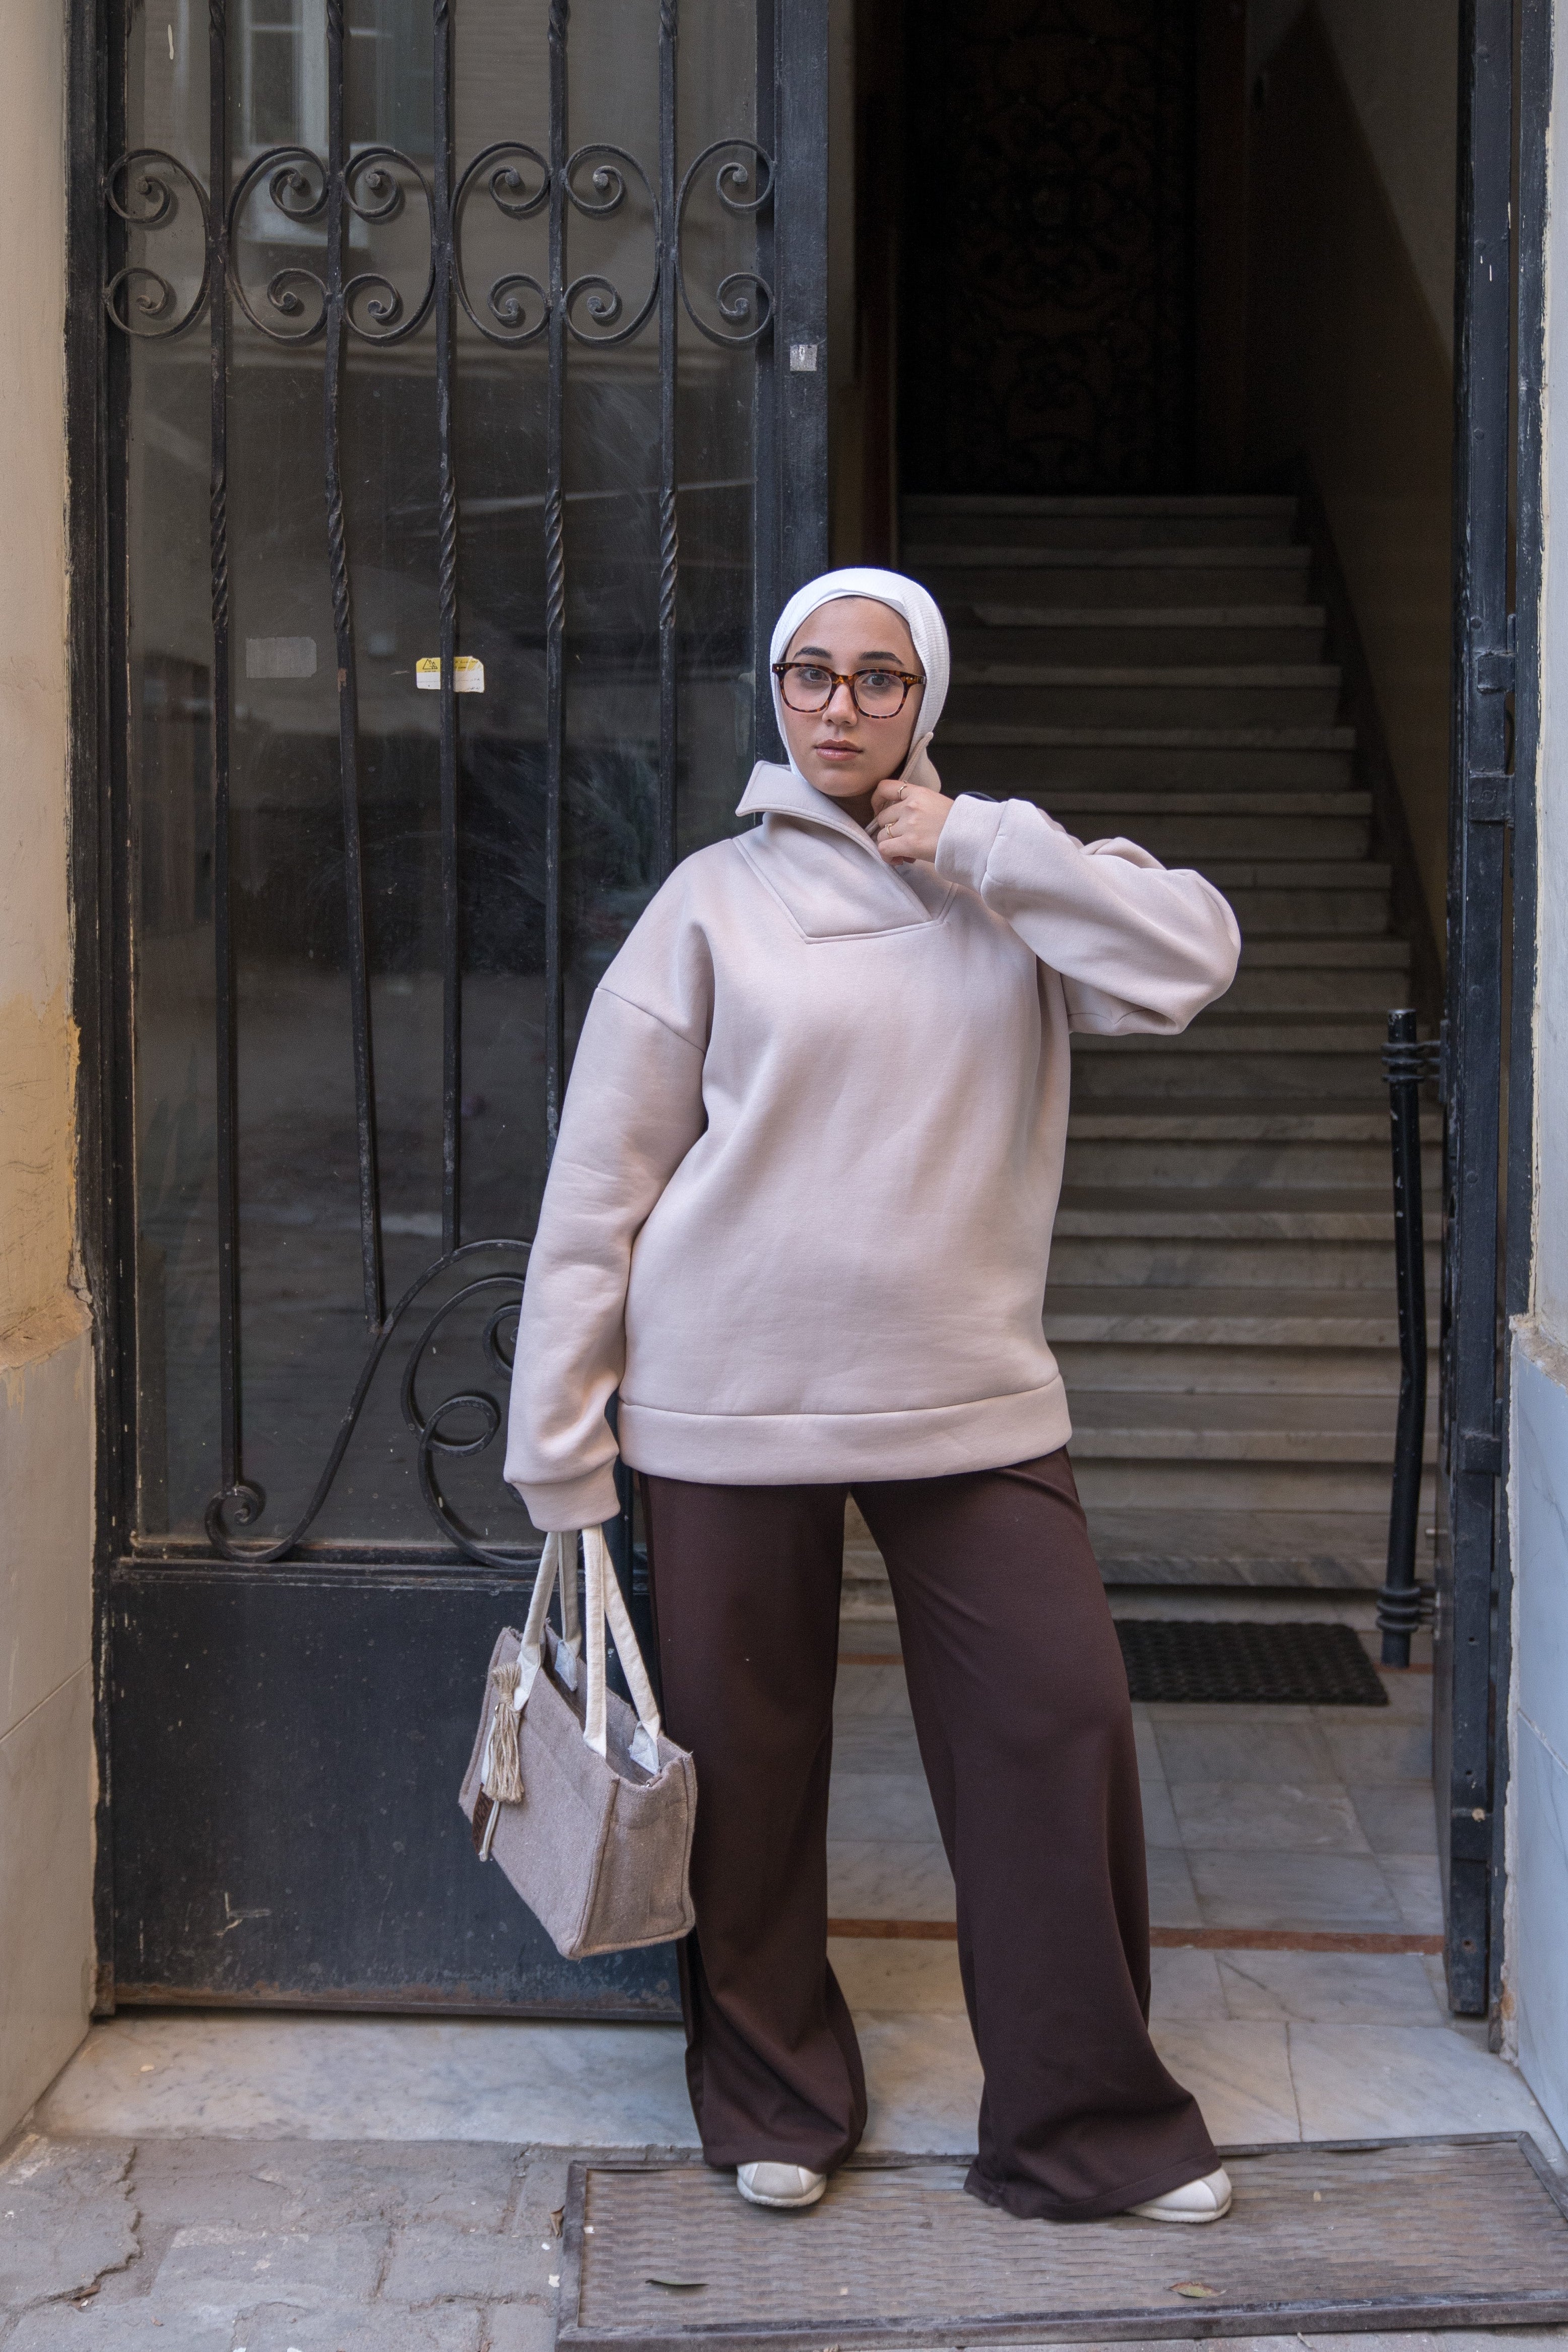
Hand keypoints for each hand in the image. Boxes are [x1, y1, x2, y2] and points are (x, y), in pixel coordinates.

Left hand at [871, 740, 948, 864]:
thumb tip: (905, 820)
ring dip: (890, 845)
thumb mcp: (939, 803)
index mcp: (919, 793)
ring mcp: (909, 824)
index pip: (886, 787)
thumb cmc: (960, 824)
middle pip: (883, 817)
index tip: (879, 811)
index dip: (877, 800)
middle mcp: (911, 806)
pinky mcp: (909, 843)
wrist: (974, 837)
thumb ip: (920, 806)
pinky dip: (887, 856)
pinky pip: (884, 849)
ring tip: (904, 853)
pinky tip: (898, 860)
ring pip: (882, 835)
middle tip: (902, 841)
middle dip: (889, 831)